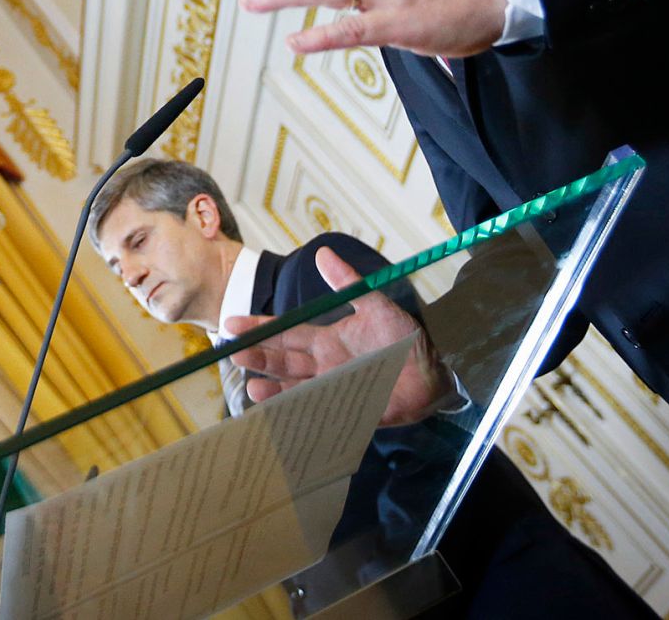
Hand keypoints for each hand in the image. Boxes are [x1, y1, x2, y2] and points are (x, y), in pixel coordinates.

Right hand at [224, 247, 449, 426]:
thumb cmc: (404, 336)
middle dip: (259, 358)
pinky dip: (301, 415)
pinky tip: (284, 415)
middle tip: (235, 353)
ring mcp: (334, 390)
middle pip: (284, 362)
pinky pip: (321, 414)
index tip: (232, 324)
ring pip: (296, 390)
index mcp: (327, 340)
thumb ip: (347, 283)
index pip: (285, 334)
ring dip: (274, 390)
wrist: (436, 368)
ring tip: (253, 389)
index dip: (259, 329)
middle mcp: (324, 366)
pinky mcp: (351, 411)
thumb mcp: (373, 304)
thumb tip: (323, 252)